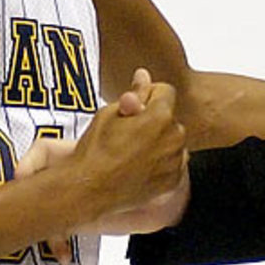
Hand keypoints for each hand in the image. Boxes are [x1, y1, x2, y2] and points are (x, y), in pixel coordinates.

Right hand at [15, 68, 187, 243]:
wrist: (89, 189)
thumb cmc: (95, 151)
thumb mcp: (110, 113)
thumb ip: (134, 93)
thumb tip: (143, 76)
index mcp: (160, 116)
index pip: (165, 91)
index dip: (147, 95)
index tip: (133, 107)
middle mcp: (174, 138)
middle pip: (170, 117)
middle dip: (153, 119)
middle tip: (128, 132)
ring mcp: (175, 161)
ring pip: (172, 140)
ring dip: (159, 141)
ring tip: (131, 151)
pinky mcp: (173, 180)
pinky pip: (173, 162)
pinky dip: (160, 161)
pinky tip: (139, 165)